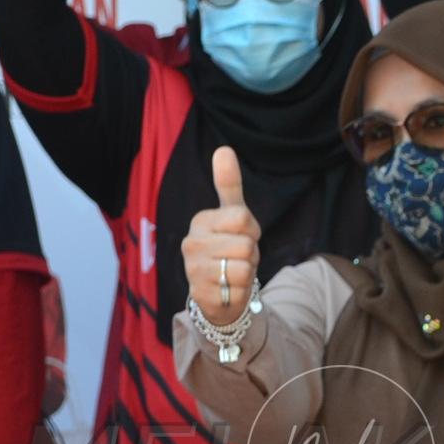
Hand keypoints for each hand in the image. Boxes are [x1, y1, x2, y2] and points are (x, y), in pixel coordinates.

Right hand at [183, 147, 260, 328]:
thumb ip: (228, 183)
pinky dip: (242, 291)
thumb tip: (224, 149)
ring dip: (247, 272)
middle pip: (246, 244)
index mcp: (200, 220)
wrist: (219, 291)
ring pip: (245, 267)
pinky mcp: (202, 294)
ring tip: (233, 272)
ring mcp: (194, 270)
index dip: (252, 229)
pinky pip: (240, 288)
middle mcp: (191, 243)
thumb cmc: (228, 247)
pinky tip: (229, 288)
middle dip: (250, 253)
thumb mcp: (233, 214)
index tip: (241, 235)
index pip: (243, 218)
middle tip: (237, 257)